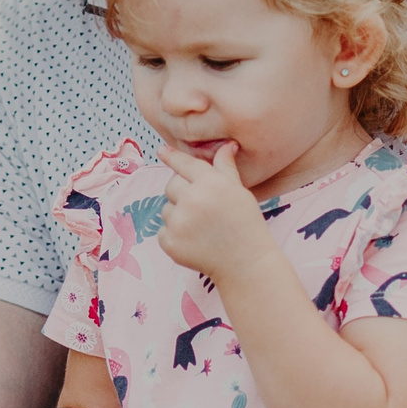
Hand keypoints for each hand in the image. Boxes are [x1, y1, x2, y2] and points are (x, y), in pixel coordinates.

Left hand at [157, 143, 272, 281]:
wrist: (245, 262)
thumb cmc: (245, 224)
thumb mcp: (238, 191)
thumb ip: (226, 167)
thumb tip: (227, 144)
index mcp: (210, 183)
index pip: (185, 164)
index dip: (172, 156)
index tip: (161, 150)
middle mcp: (192, 199)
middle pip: (171, 185)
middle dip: (181, 192)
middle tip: (200, 206)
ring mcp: (178, 222)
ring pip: (166, 208)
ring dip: (178, 214)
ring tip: (201, 227)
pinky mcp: (169, 242)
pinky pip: (163, 231)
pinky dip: (174, 235)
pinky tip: (194, 241)